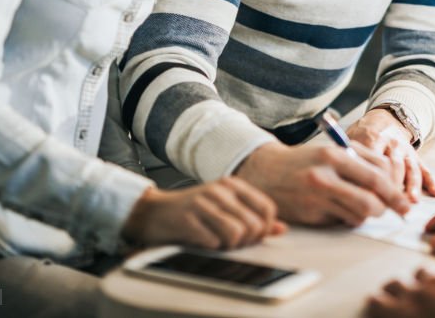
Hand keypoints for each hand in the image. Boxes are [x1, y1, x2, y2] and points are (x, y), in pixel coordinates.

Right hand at [123, 177, 284, 249]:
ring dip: (230, 246)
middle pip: (254, 225)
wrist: (153, 211)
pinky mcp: (188, 219)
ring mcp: (203, 203)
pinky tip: (203, 241)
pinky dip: (211, 248)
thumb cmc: (192, 211)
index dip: (265, 228)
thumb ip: (253, 216)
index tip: (253, 235)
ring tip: (219, 242)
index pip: (267, 208)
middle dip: (247, 241)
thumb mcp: (225, 207)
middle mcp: (220, 191)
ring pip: (237, 234)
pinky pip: (213, 242)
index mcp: (233, 185)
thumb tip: (281, 229)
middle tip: (233, 242)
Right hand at [236, 142, 410, 226]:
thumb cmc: (304, 161)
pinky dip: (349, 219)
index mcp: (334, 154)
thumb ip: (360, 161)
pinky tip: (342, 210)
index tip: (404, 198)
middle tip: (400, 211)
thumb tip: (393, 180)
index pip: (377, 174)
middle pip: (372, 197)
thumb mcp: (331, 150)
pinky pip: (342, 221)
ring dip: (369, 214)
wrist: (264, 172)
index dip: (395, 189)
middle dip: (391, 206)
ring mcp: (316, 197)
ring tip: (365, 207)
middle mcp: (325, 175)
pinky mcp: (310, 214)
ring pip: (360, 214)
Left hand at [347, 108, 434, 202]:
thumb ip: (345, 153)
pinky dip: (431, 181)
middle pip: (393, 164)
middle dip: (391, 185)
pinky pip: (424, 168)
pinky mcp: (415, 156)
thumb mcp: (350, 136)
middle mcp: (391, 142)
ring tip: (410, 201)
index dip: (369, 176)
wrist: (385, 119)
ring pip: (409, 168)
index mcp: (372, 136)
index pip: (372, 157)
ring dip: (411, 185)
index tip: (364, 195)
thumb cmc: (363, 134)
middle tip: (387, 205)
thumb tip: (340, 178)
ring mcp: (405, 150)